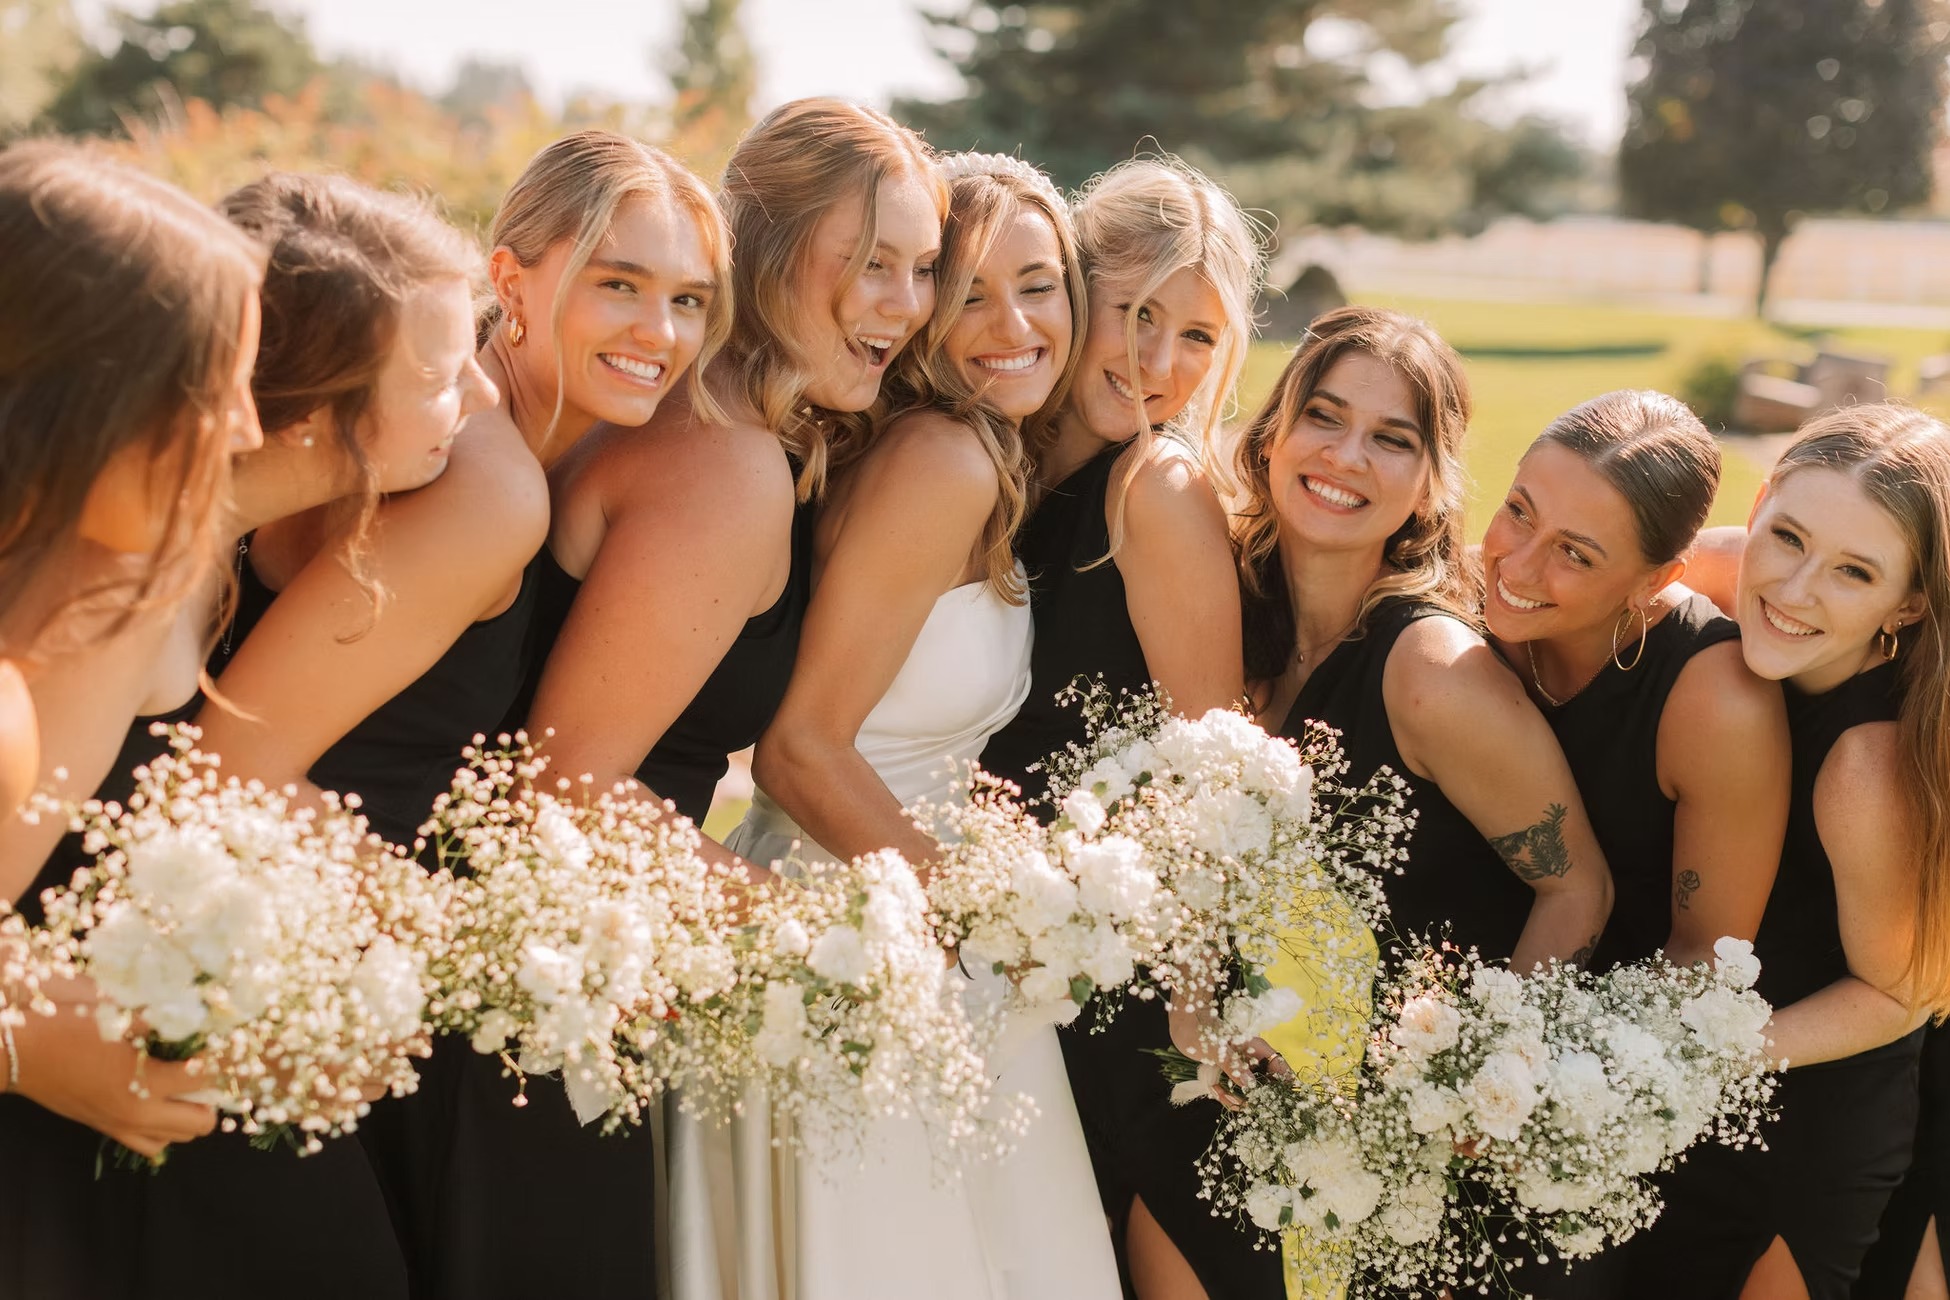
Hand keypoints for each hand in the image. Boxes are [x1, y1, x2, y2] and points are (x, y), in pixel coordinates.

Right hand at [11, 1008, 217, 1156]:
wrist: (15, 1052)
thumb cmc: (65, 1025)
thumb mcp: (116, 1013)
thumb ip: (161, 1016)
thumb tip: (198, 1013)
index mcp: (144, 1081)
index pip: (206, 1080)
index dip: (223, 1061)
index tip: (229, 1043)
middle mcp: (137, 1112)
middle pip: (202, 1123)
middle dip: (214, 1097)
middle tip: (210, 1069)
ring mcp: (120, 1125)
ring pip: (177, 1138)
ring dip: (190, 1114)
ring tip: (188, 1086)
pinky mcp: (104, 1129)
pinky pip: (148, 1143)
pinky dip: (164, 1128)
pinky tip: (162, 1100)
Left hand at [1166, 998, 1289, 1109]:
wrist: (1184, 1023)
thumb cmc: (1201, 1028)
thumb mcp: (1216, 1048)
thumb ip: (1233, 1065)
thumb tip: (1251, 1084)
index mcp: (1257, 1048)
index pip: (1281, 1067)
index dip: (1285, 1084)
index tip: (1280, 1101)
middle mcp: (1254, 1059)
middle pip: (1267, 1085)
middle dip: (1256, 1098)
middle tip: (1238, 1103)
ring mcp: (1243, 1067)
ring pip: (1251, 1092)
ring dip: (1238, 1099)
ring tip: (1220, 1094)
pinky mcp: (1231, 1074)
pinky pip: (1236, 1091)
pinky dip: (1228, 1096)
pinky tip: (1215, 1090)